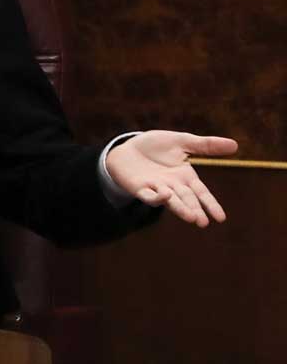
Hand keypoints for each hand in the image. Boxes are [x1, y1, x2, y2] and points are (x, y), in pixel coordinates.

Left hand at [105, 130, 236, 226]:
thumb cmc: (156, 146)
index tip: (221, 218)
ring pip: (170, 200)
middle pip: (187, 198)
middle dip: (195, 209)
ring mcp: (156, 188)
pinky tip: (165, 195)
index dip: (211, 204)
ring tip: (191, 218)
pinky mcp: (139, 188)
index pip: (201, 192)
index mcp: (185, 176)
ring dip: (180, 208)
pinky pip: (148, 195)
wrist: (128, 146)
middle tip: (204, 222)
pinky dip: (156, 197)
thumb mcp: (182, 141)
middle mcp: (173, 185)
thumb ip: (206, 145)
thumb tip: (236, 145)